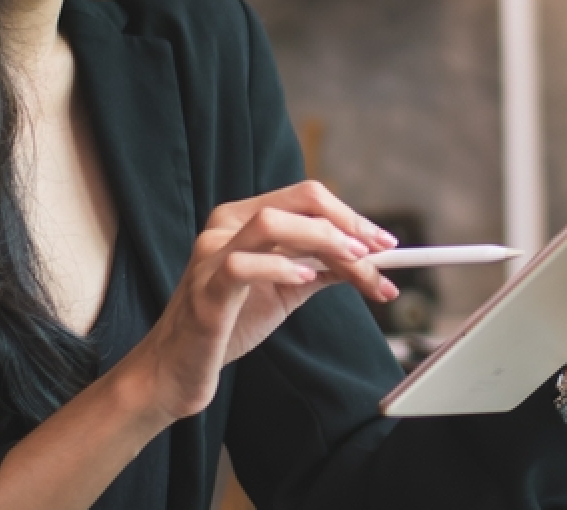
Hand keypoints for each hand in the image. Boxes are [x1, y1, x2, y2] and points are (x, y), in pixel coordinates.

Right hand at [117, 180, 399, 422]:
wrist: (179, 369)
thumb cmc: (230, 323)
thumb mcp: (286, 289)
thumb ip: (323, 268)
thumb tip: (373, 259)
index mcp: (244, 218)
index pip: (308, 198)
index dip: (352, 216)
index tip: (386, 243)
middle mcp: (225, 226)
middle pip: (299, 200)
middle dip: (349, 224)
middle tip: (382, 252)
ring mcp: (211, 255)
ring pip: (273, 223)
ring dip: (325, 240)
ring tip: (356, 263)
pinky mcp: (205, 292)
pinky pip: (242, 266)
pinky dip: (281, 268)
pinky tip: (306, 279)